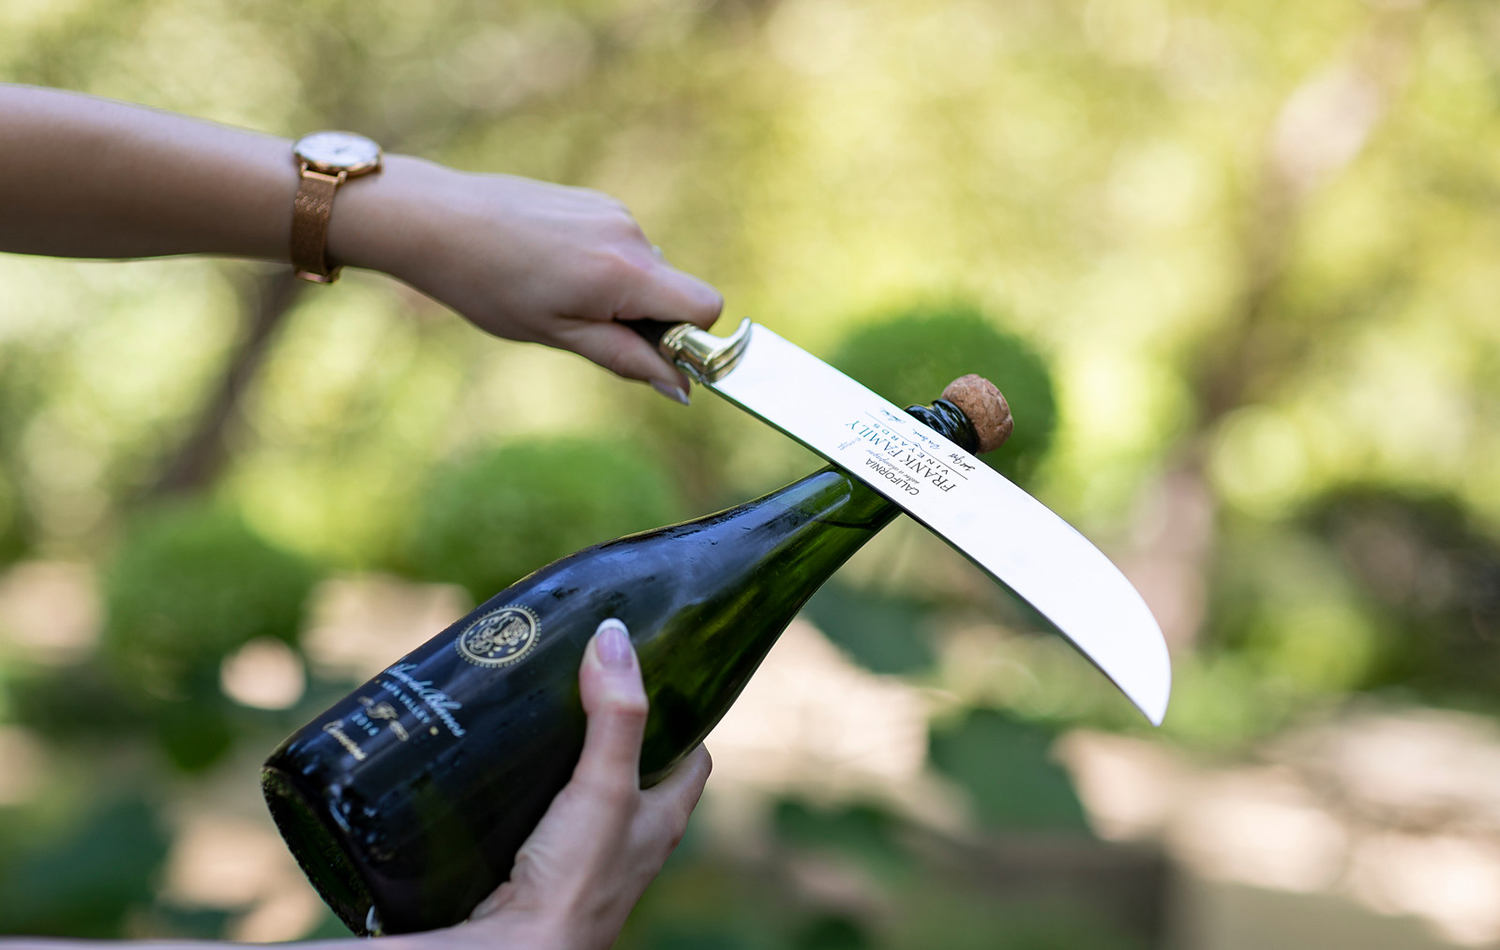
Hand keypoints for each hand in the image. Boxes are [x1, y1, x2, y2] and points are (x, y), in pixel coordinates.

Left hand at [337, 157, 723, 401]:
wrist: (438, 221)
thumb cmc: (491, 285)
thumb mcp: (560, 336)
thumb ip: (628, 360)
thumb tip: (680, 388)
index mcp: (626, 271)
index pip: (706, 306)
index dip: (691, 338)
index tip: (650, 354)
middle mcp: (630, 234)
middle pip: (676, 290)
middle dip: (649, 320)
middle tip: (585, 329)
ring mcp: (613, 211)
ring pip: (647, 271)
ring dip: (621, 294)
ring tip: (557, 295)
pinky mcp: (595, 200)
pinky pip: (623, 247)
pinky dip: (603, 268)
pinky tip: (552, 269)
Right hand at [406, 619, 711, 949]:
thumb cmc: (575, 884)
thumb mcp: (605, 787)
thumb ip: (615, 716)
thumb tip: (614, 636)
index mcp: (660, 820)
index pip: (690, 757)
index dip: (682, 716)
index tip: (656, 671)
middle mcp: (626, 840)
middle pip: (630, 769)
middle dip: (608, 727)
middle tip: (578, 676)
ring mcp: (579, 856)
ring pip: (579, 792)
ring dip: (559, 756)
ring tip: (531, 706)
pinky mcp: (531, 870)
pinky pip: (532, 815)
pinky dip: (518, 788)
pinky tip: (491, 765)